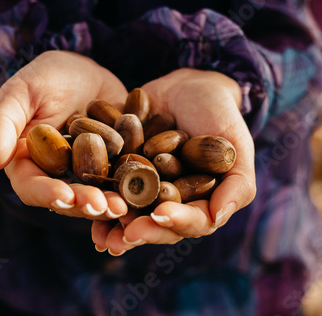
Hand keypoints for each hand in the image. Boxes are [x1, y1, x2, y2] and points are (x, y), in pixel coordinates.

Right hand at [0, 51, 128, 219]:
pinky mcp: (111, 171)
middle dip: (83, 205)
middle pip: (66, 199)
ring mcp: (85, 176)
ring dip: (107, 206)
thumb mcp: (23, 90)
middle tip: (102, 206)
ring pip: (94, 198)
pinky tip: (142, 197)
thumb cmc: (50, 75)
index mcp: (27, 161)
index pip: (31, 186)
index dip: (47, 194)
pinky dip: (128, 194)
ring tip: (123, 207)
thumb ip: (4, 122)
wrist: (90, 72)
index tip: (64, 196)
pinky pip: (119, 187)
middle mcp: (55, 175)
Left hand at [92, 69, 255, 254]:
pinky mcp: (122, 170)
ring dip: (115, 226)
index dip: (177, 222)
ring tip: (101, 236)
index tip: (161, 214)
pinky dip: (98, 196)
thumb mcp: (236, 144)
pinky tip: (84, 202)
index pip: (192, 221)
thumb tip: (217, 217)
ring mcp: (144, 187)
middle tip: (125, 236)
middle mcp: (170, 200)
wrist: (188, 86)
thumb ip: (238, 183)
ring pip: (130, 213)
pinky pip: (109, 187)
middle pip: (157, 224)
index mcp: (200, 201)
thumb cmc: (219, 115)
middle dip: (142, 232)